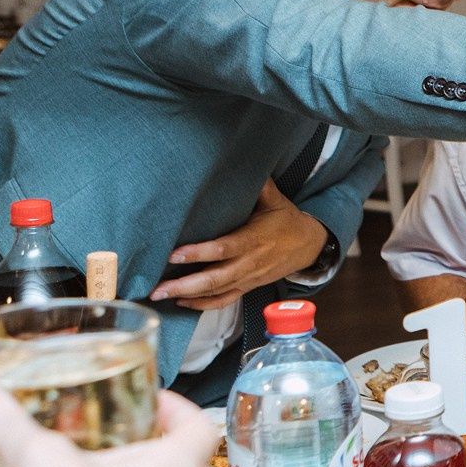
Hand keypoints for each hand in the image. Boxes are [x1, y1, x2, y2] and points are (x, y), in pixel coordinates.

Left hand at [152, 179, 327, 309]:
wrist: (308, 246)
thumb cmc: (287, 221)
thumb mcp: (275, 200)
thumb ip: (258, 185)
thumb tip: (241, 160)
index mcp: (254, 239)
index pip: (223, 249)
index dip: (199, 254)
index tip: (173, 254)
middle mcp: (250, 262)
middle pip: (215, 278)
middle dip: (184, 284)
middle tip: (156, 288)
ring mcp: (248, 278)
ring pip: (216, 292)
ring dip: (187, 295)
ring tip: (159, 295)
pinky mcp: (247, 286)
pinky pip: (224, 301)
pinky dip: (203, 306)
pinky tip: (181, 303)